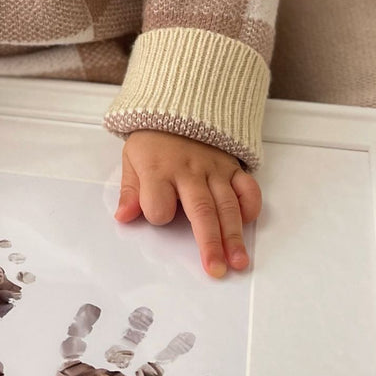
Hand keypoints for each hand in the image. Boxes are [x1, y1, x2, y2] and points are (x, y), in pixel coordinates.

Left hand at [114, 131, 261, 278]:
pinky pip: (247, 187)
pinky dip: (251, 204)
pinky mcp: (231, 166)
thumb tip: (124, 216)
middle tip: (217, 269)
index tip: (159, 214)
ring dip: (234, 235)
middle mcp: (189, 172)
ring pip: (227, 205)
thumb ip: (130, 190)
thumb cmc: (152, 139)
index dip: (158, 214)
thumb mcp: (132, 159)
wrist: (177, 105)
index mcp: (159, 171)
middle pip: (201, 211)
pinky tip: (249, 223)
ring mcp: (213, 169)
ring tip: (239, 261)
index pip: (158, 206)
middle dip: (210, 243)